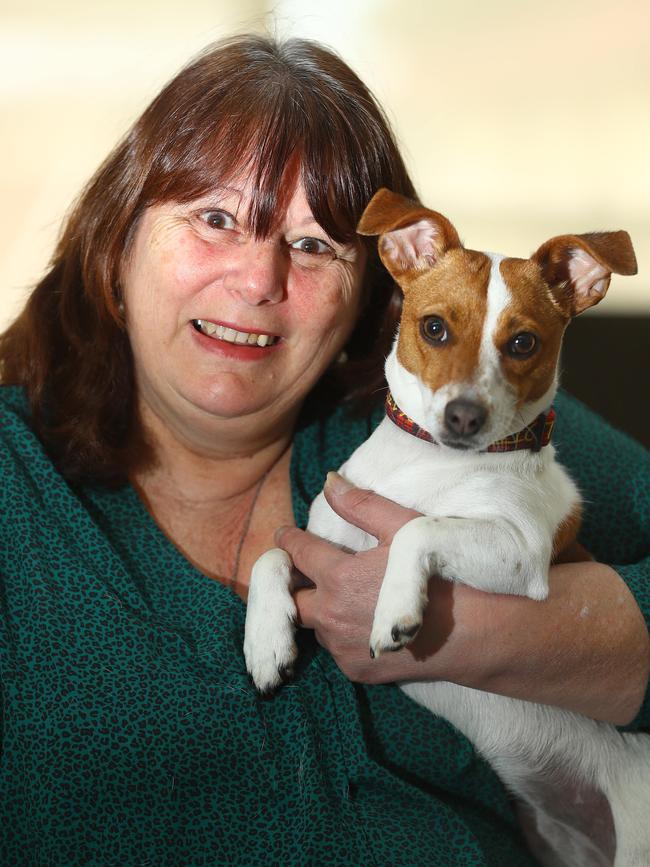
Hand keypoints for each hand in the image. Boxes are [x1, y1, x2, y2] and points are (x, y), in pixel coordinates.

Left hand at [276, 473, 456, 683]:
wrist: (470, 632)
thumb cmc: (439, 575)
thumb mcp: (403, 529)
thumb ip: (361, 504)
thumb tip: (329, 481)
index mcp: (338, 576)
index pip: (297, 553)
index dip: (289, 540)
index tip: (284, 534)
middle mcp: (331, 615)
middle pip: (293, 598)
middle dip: (295, 582)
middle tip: (303, 571)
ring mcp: (341, 647)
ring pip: (315, 625)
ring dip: (321, 610)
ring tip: (340, 597)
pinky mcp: (356, 669)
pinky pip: (337, 649)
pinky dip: (342, 635)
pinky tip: (363, 624)